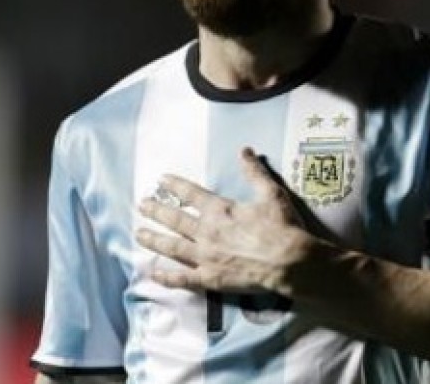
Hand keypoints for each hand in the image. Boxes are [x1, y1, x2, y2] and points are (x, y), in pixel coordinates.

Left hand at [135, 147, 312, 294]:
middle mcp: (207, 232)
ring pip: (172, 247)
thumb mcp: (270, 193)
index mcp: (219, 210)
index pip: (190, 194)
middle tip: (141, 204)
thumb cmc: (282, 227)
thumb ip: (254, 172)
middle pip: (175, 219)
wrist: (290, 262)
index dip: (174, 185)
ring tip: (138, 234)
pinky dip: (167, 278)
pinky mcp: (210, 279)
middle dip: (156, 210)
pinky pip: (183, 279)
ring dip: (154, 240)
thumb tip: (245, 150)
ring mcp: (205, 257)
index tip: (161, 180)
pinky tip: (153, 275)